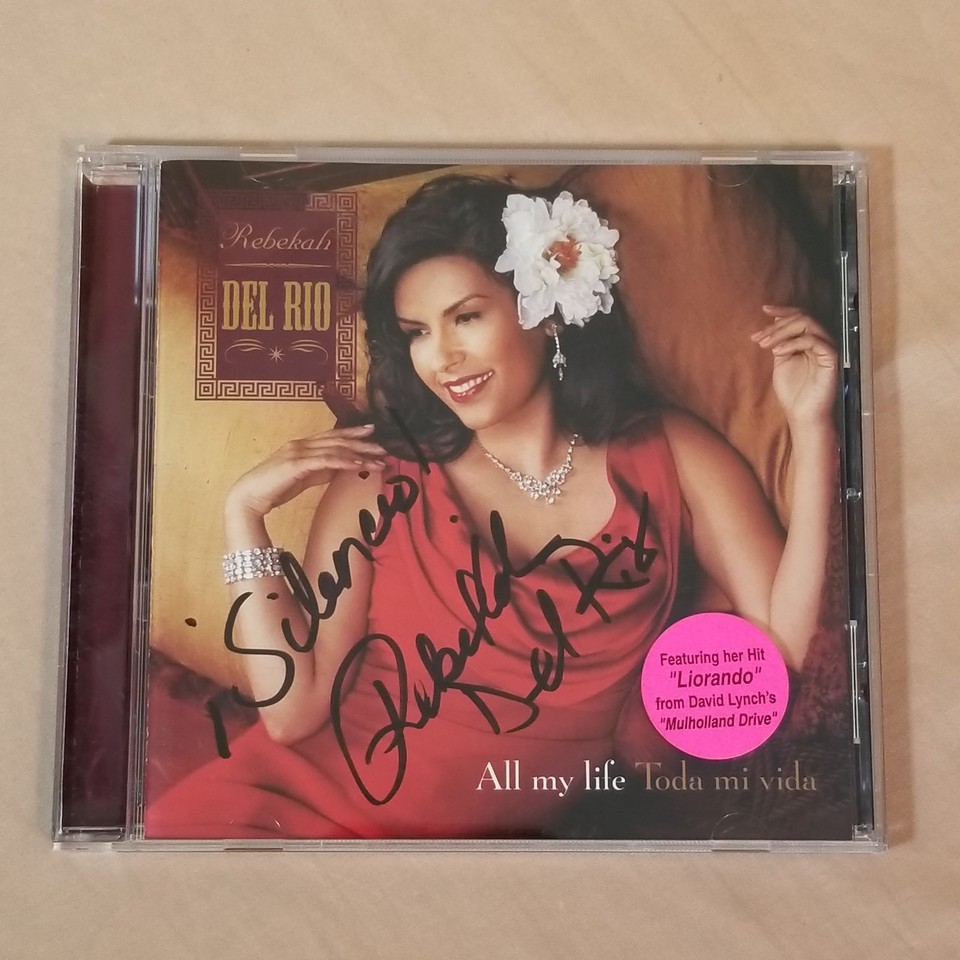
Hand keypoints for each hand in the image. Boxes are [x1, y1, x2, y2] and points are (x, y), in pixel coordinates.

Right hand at [226, 424, 386, 518]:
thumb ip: (320, 470)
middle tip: (383, 444)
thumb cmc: (274, 489)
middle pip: (338, 439)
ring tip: (379, 458)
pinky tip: (360, 464)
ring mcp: (299, 452)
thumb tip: (339, 468)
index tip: (371, 432)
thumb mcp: (303, 477)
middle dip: (362, 441)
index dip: (352, 433)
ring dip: (360, 453)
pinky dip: (345, 461)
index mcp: (301, 445)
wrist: (249, 497)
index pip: (332, 436)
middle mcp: (301, 444)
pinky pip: (327, 460)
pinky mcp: (297, 464)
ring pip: (336, 449)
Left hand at [751, 305, 838, 427]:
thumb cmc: (793, 391)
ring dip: (782, 332)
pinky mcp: (831, 358)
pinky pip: (813, 340)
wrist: (801, 414)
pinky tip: (778, 351)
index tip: (764, 309)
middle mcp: (820, 341)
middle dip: (777, 325)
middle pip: (802, 317)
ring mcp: (827, 348)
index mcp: (809, 340)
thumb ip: (780, 341)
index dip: (783, 310)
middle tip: (760, 338)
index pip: (800, 316)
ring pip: (808, 324)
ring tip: (765, 344)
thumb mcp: (781, 361)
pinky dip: (793, 342)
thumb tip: (775, 320)